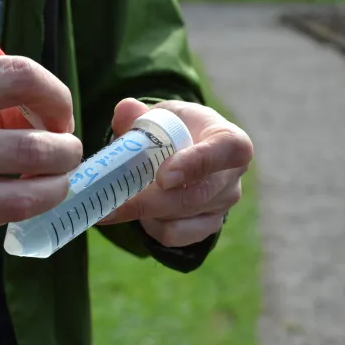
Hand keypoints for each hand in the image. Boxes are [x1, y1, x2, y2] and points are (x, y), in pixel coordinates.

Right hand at [0, 57, 81, 264]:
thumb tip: (40, 116)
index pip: (18, 75)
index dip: (55, 93)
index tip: (58, 111)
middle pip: (36, 145)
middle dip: (68, 150)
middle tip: (67, 151)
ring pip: (26, 196)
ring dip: (57, 187)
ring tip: (55, 180)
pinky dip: (24, 208)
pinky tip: (21, 198)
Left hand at [100, 98, 252, 247]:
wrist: (187, 150)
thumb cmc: (178, 128)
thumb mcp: (163, 114)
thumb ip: (141, 114)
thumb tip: (125, 110)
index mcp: (230, 140)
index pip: (227, 151)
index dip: (196, 164)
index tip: (163, 177)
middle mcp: (232, 176)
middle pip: (194, 196)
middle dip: (149, 201)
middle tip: (111, 203)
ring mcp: (222, 205)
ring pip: (179, 218)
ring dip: (143, 212)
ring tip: (116, 199)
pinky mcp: (207, 226)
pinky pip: (173, 235)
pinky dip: (149, 225)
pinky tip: (137, 210)